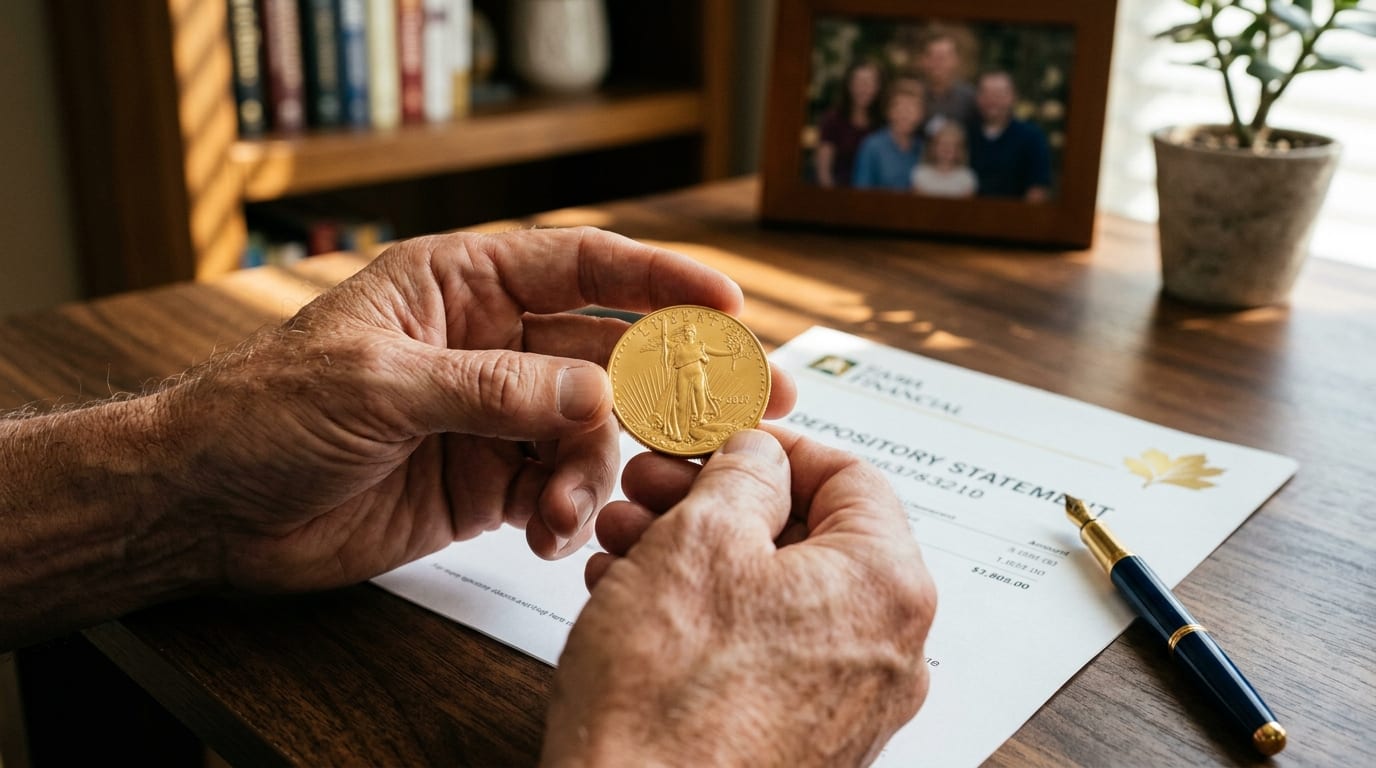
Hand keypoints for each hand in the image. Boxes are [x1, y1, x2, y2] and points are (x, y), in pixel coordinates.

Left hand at [157, 228, 795, 591]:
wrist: (213, 508)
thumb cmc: (265, 414)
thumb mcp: (378, 387)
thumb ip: (492, 390)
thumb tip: (592, 395)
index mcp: (460, 286)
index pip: (582, 266)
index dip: (661, 280)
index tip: (729, 302)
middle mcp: (490, 344)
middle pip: (611, 349)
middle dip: (680, 377)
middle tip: (755, 401)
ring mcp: (495, 415)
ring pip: (593, 432)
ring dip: (600, 470)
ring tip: (573, 510)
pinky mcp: (488, 481)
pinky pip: (559, 488)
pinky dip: (568, 513)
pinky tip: (550, 535)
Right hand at [544, 429, 936, 766]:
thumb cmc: (669, 705)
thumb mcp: (698, 540)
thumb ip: (741, 474)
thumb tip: (758, 456)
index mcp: (885, 586)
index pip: (849, 475)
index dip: (771, 445)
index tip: (715, 438)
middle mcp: (885, 652)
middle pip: (805, 537)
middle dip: (713, 501)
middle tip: (650, 487)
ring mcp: (845, 705)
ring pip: (772, 594)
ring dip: (694, 554)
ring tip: (623, 542)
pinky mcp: (799, 741)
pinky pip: (759, 652)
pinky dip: (702, 615)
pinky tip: (632, 600)